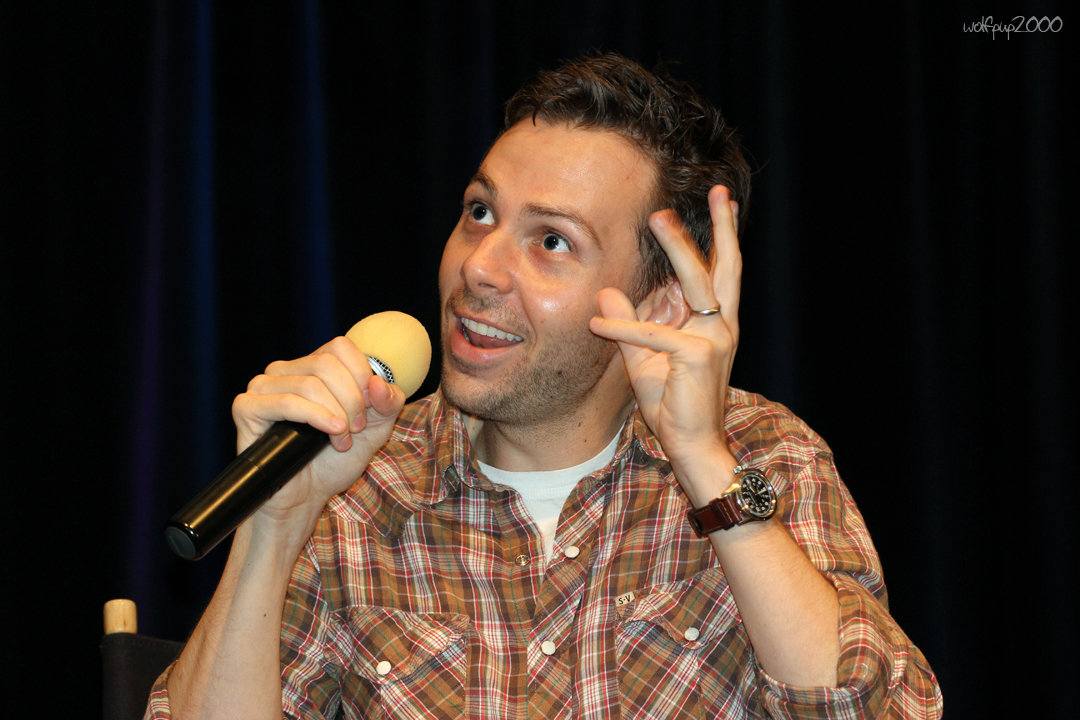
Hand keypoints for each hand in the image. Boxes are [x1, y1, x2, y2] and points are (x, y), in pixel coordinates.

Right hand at [231, 335, 405, 542]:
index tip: (368, 407)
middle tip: (354, 429)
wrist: (306, 497)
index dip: (361, 375)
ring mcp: (263, 387)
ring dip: (335, 414)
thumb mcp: (375, 429)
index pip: (340, 347)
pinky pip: (285, 401)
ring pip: (310, 383)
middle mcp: (285, 371)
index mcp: (312, 366)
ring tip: (340, 440)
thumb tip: (379, 382)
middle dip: (352, 400)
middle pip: (327, 364)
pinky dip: (314, 417)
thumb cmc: (335, 461)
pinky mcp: (247, 407)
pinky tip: (330, 433)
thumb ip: (388, 403)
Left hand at [590, 185, 740, 492]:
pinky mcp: (697, 357)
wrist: (692, 446)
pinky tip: (597, 324)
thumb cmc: (673, 405)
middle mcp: (722, 326)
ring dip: (676, 248)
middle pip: (722, 267)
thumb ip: (628, 326)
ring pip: (696, 282)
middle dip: (718, 226)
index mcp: (716, 324)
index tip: (723, 201)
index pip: (722, 273)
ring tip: (658, 218)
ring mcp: (714, 339)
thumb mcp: (644, 359)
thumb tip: (606, 295)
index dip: (723, 237)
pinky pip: (653, 334)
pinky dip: (623, 329)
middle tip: (715, 191)